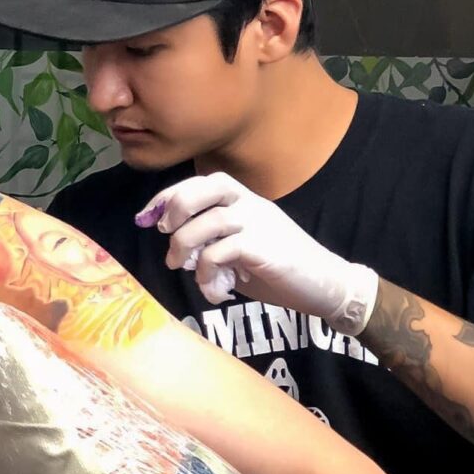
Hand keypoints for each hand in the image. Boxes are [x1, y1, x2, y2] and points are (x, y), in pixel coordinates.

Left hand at [137, 173, 379, 332]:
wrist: (326, 287)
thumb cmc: (276, 270)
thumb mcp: (237, 252)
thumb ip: (209, 244)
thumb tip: (176, 252)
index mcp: (244, 202)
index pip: (202, 183)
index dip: (170, 196)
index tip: (148, 217)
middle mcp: (252, 206)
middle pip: (206, 186)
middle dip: (176, 207)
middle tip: (165, 233)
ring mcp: (261, 224)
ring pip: (209, 220)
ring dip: (187, 247)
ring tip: (187, 269)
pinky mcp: (266, 248)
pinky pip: (222, 252)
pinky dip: (208, 273)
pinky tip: (215, 290)